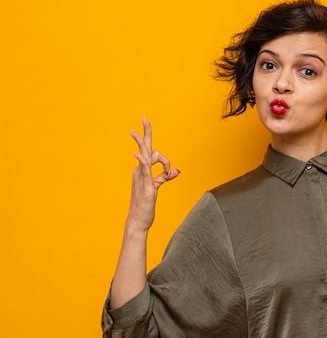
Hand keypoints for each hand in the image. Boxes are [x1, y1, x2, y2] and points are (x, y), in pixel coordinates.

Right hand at [127, 116, 179, 230]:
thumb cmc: (145, 204)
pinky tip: (138, 154)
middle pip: (145, 147)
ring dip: (163, 161)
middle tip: (144, 117)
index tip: (161, 154)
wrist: (138, 220)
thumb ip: (165, 177)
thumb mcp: (156, 187)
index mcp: (142, 169)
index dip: (159, 151)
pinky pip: (144, 170)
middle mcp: (140, 170)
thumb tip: (176, 171)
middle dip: (146, 132)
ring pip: (148, 157)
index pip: (150, 152)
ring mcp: (142, 177)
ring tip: (168, 174)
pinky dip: (143, 161)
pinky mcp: (146, 186)